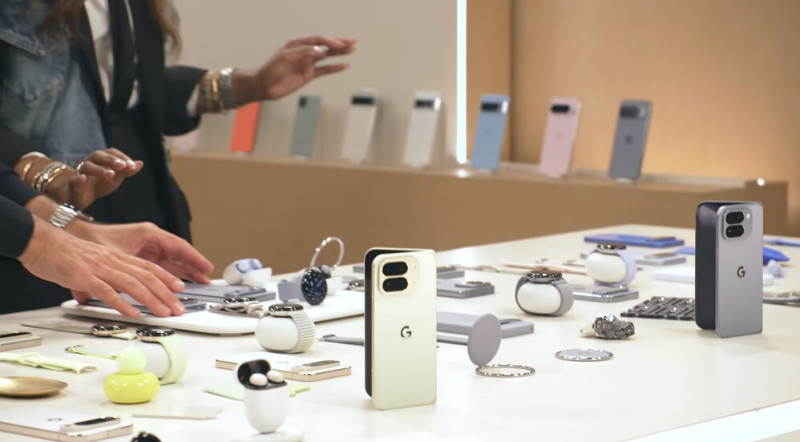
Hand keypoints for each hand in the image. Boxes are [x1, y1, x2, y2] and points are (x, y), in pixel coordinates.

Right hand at [18, 217, 187, 317]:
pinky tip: (133, 312)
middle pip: (147, 276)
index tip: (180, 289)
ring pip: (133, 284)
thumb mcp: (94, 261)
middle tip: (179, 308)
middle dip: (166, 293)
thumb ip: (107, 276)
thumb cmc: (64, 253)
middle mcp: (112, 261)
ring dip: (151, 299)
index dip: (167, 278)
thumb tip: (116, 294)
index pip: (148, 267)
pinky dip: (122, 302)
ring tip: (164, 312)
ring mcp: (99, 268)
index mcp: (116, 257)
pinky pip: (107, 291)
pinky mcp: (84, 277)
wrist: (41, 242)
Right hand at [43, 149, 141, 209]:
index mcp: (101, 160)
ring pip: (86, 166)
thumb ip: (126, 171)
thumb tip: (140, 163)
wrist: (80, 196)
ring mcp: (80, 173)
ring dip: (98, 169)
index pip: (111, 152)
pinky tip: (83, 178)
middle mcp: (90, 163)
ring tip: (110, 174)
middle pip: (97, 155)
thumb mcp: (115, 178)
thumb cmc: (100, 184)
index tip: (132, 165)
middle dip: (110, 160)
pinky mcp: (73, 185)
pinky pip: (74, 180)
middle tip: (121, 166)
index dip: (121, 157)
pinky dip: (78, 179)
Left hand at [235, 36, 356, 102]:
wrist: (264, 86)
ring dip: (339, 53)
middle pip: (325, 46)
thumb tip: (322, 51)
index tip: (339, 44)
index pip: (317, 40)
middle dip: (339, 43)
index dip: (329, 41)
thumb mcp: (287, 58)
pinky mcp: (308, 75)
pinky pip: (324, 70)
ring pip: (327, 57)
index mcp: (298, 44)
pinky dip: (334, 68)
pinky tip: (344, 65)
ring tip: (352, 49)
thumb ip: (305, 53)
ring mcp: (307, 64)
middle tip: (353, 41)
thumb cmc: (271, 69)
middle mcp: (304, 52)